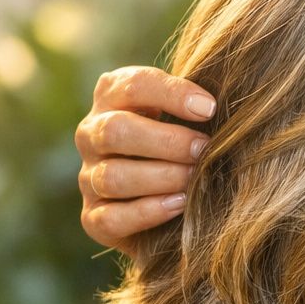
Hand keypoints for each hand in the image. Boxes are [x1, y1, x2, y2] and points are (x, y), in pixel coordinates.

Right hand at [76, 66, 215, 253]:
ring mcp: (88, 177)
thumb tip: (216, 106)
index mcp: (112, 97)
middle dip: (167, 141)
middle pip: (115, 130)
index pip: (134, 85)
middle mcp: (91, 134)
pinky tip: (179, 205)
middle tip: (204, 149)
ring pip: (113, 177)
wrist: (170, 208)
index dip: (172, 94)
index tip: (209, 108)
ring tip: (194, 180)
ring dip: (161, 177)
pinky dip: (148, 211)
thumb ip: (195, 106)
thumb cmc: (186, 147)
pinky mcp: (93, 218)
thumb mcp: (187, 118)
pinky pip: (111, 217)